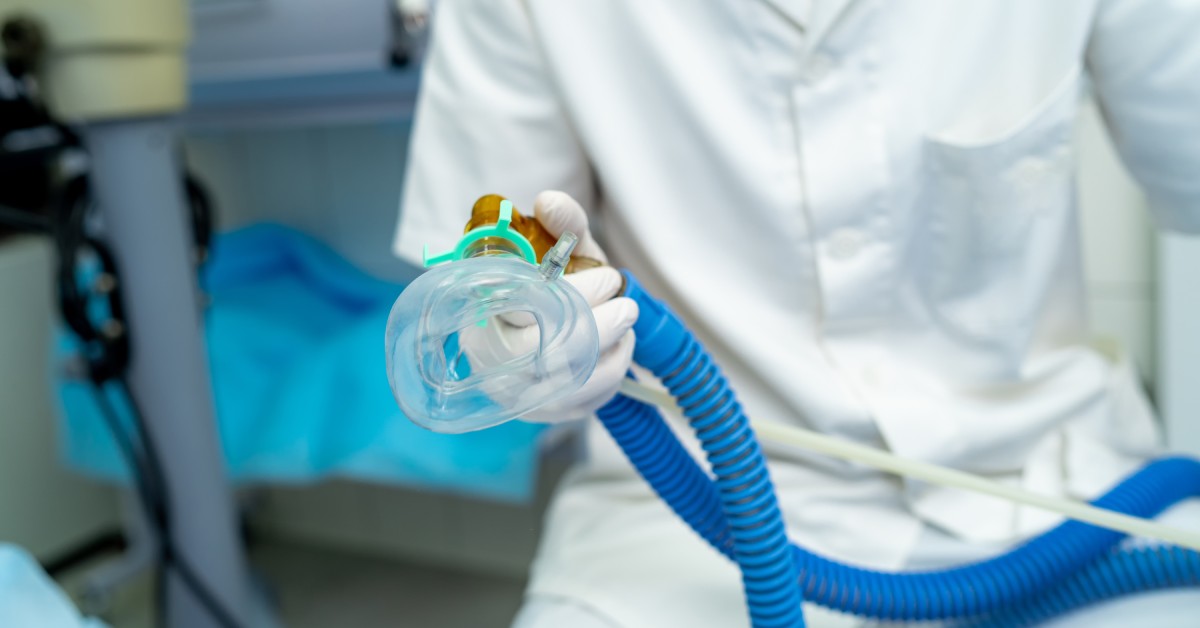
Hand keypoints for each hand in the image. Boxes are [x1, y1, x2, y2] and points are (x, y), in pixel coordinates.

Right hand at [460, 191, 636, 421]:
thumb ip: (561, 223)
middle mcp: (490, 358)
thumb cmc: (556, 281)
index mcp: (484, 309)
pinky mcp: (544, 412)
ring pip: (567, 384)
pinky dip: (612, 371)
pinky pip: (584, 402)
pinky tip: (619, 347)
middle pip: (543, 356)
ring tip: (627, 321)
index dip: (573, 296)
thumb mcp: (560, 248)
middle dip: (596, 329)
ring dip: (610, 350)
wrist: (553, 321)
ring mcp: (516, 392)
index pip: (523, 310)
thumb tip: (550, 201)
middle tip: (628, 307)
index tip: (608, 277)